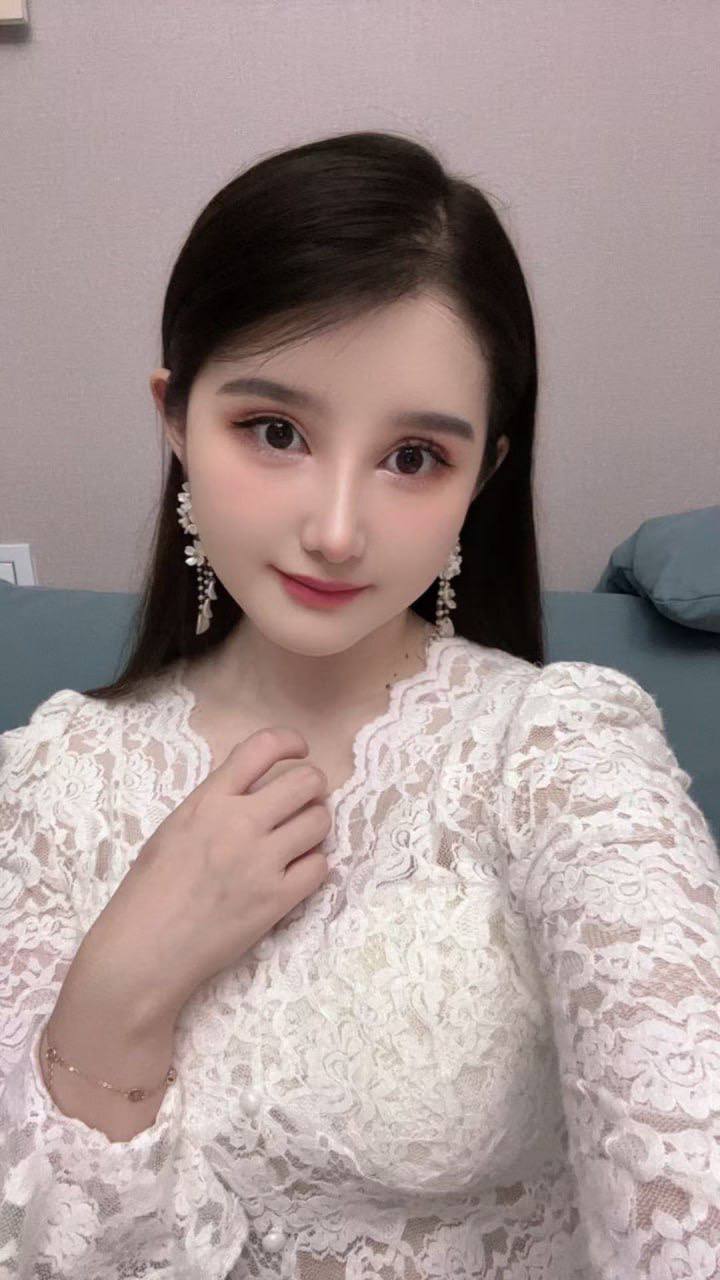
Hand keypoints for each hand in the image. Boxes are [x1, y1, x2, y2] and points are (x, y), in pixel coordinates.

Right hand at [75, 727, 330, 1030]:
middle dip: (312, 787)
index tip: (300, 750)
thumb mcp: (174, 827)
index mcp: (209, 800)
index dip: (290, 741)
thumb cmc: (149, 890)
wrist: (146, 950)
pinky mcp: (278, 899)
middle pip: (306, 781)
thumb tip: (252, 788)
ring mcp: (262, 861)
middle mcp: (240, 823)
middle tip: (303, 802)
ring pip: (319, 821)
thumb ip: (214, 802)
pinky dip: (312, 866)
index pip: (262, 747)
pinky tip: (294, 873)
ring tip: (298, 839)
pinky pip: (320, 866)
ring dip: (315, 826)